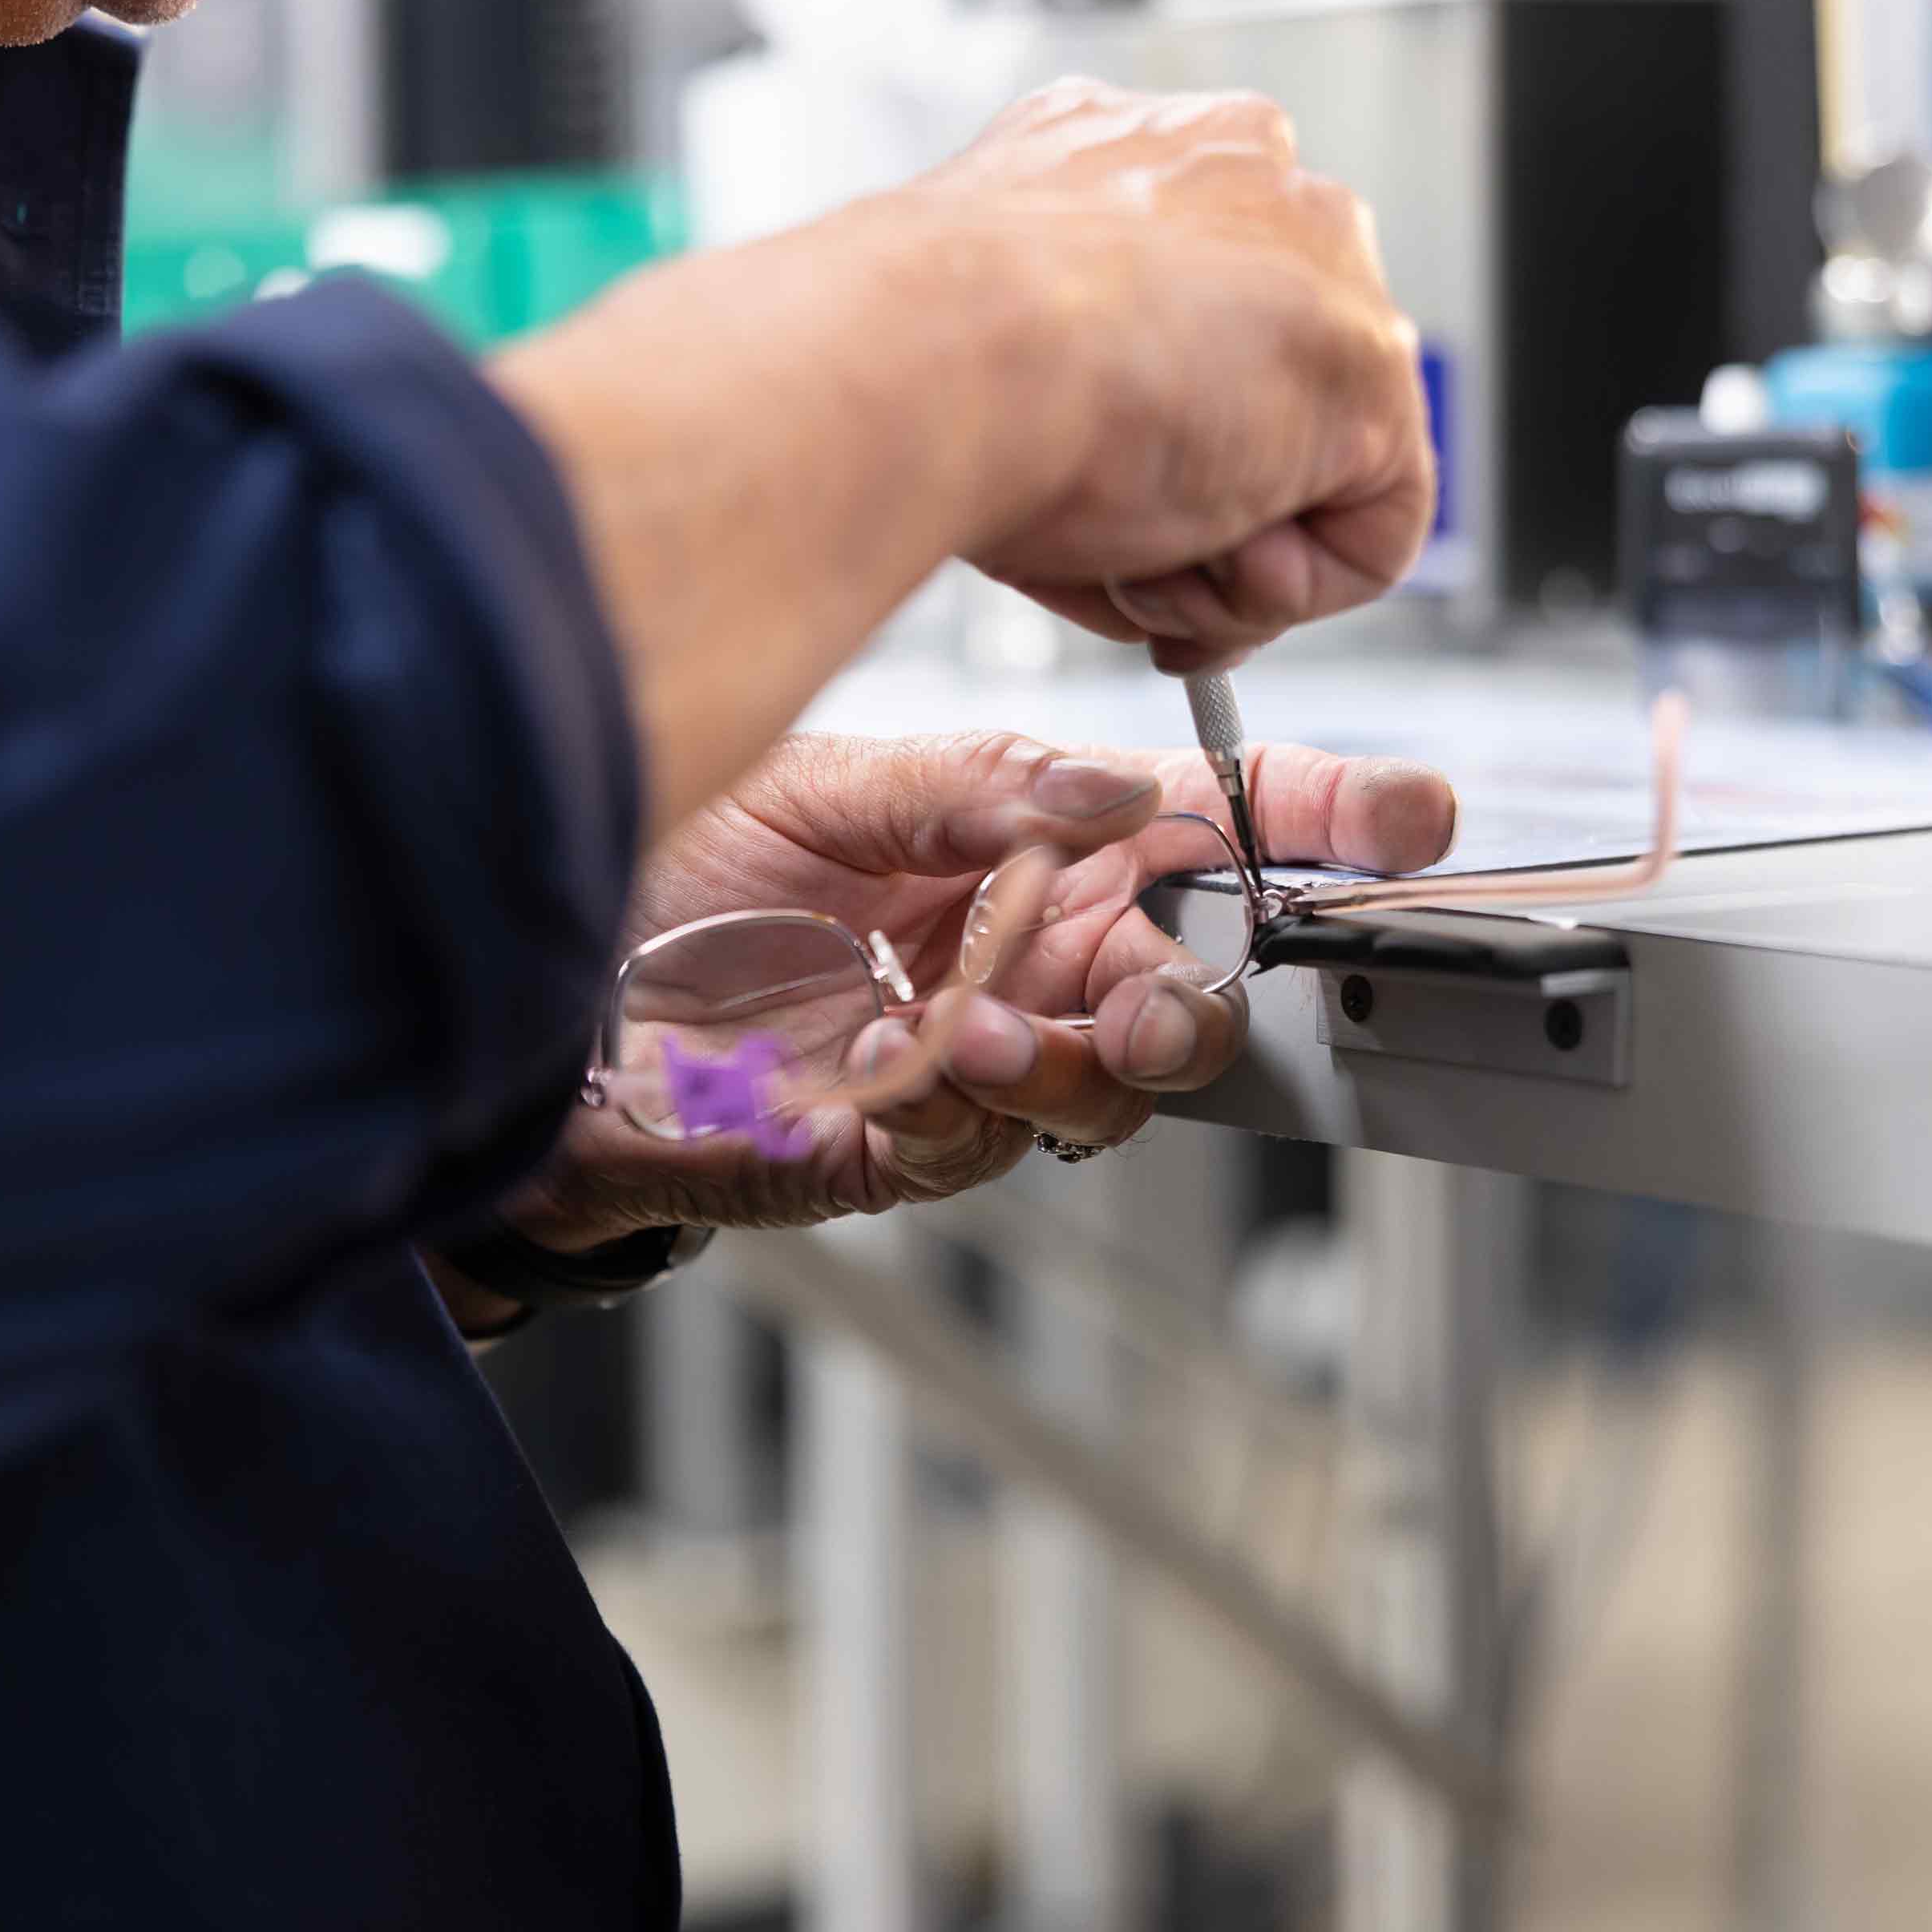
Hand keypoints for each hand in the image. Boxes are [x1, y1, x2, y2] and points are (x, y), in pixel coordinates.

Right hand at [490, 81, 1437, 838]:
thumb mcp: (964, 358)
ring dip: (1222, 555)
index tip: (1105, 510)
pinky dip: (1289, 587)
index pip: (1189, 320)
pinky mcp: (1368, 362)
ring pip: (1315, 469)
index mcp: (1120, 159)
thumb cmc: (899, 362)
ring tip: (1134, 553)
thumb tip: (1041, 482)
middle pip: (1265, 397)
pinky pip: (1374, 531)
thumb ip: (1036, 385)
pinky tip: (1198, 560)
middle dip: (1202, 507)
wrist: (925, 359)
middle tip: (1124, 557)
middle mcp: (1231, 180)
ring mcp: (1312, 260)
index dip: (1155, 447)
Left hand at [498, 730, 1454, 1250]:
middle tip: (1184, 983)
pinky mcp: (886, 1146)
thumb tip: (1117, 789)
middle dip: (1207, 997)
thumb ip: (979, 788)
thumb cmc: (673, 867)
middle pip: (1181, 996)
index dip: (1309, 825)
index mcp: (1023, 854)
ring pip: (1099, 1091)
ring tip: (993, 1016)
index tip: (1403, 813)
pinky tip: (920, 1053)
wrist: (528, 970)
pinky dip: (964, 1101)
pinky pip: (972, 1142)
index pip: (1200, 837)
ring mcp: (959, 1063)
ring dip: (1073, 1059)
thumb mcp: (826, 784)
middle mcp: (1012, 962)